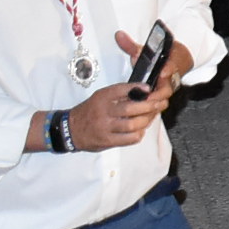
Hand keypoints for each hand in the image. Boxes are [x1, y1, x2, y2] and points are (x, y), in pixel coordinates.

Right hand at [72, 30, 175, 148]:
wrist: (70, 129)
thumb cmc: (90, 111)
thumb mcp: (100, 97)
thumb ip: (119, 94)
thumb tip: (143, 91)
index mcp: (102, 98)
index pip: (121, 89)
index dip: (137, 88)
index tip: (149, 88)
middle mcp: (103, 112)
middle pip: (130, 108)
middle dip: (149, 106)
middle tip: (159, 104)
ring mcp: (105, 127)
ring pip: (132, 125)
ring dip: (146, 121)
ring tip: (151, 117)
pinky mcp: (107, 141)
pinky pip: (128, 139)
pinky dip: (138, 134)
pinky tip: (140, 130)